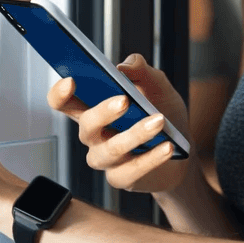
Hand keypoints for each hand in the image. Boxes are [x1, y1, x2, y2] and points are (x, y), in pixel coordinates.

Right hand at [47, 53, 190, 194]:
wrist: (183, 151)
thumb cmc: (163, 115)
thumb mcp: (157, 87)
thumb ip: (142, 71)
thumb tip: (126, 65)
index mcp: (94, 109)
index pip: (64, 103)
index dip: (60, 94)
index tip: (71, 81)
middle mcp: (94, 136)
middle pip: (87, 126)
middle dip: (104, 112)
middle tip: (124, 100)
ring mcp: (106, 159)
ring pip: (111, 149)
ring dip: (135, 134)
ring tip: (158, 121)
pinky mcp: (122, 178)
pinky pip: (131, 170)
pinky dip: (151, 158)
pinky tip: (167, 146)